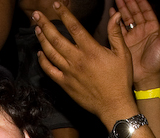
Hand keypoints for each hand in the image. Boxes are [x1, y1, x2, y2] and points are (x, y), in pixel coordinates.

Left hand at [35, 2, 137, 124]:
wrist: (113, 106)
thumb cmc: (120, 80)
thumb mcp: (123, 54)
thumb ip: (116, 34)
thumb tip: (115, 15)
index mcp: (91, 50)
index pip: (74, 27)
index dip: (64, 14)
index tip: (56, 5)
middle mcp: (77, 59)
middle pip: (56, 38)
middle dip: (45, 24)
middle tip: (37, 15)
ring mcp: (69, 72)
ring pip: (50, 52)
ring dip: (41, 39)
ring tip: (36, 29)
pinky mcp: (65, 84)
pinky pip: (49, 71)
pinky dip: (43, 61)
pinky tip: (40, 53)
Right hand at [115, 0, 159, 85]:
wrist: (146, 77)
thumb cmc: (157, 62)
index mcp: (153, 29)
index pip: (146, 11)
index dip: (141, 2)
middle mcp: (143, 31)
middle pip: (135, 13)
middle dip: (129, 3)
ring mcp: (133, 36)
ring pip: (127, 19)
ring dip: (122, 9)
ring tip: (117, 0)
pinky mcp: (125, 42)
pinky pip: (119, 29)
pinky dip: (115, 21)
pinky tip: (112, 13)